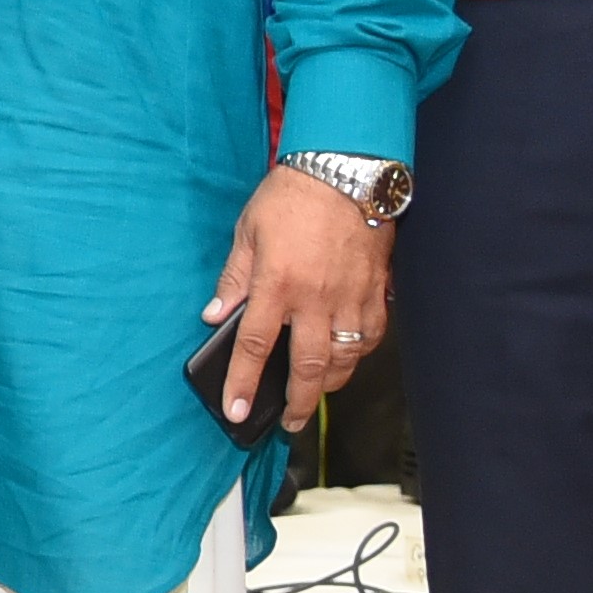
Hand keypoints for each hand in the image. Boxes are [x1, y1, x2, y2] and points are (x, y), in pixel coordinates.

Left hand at [208, 162, 394, 425]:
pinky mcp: (377, 288)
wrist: (345, 169)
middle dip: (299, 402)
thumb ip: (233, 279)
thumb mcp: (247, 233)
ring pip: (345, 356)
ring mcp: (351, 295)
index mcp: (277, 284)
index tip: (237, 410)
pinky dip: (360, 352)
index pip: (255, 347)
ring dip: (330, 382)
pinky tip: (348, 357)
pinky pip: (372, 333)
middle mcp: (316, 297)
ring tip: (316, 394)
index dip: (244, 383)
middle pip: (308, 365)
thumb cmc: (291, 196)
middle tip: (290, 423)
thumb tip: (215, 317)